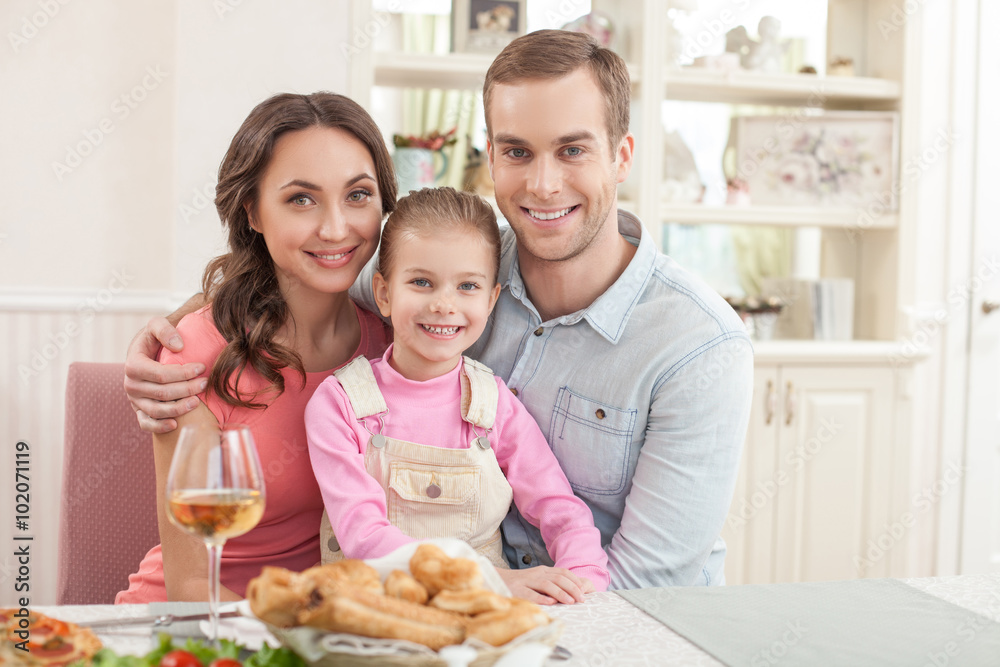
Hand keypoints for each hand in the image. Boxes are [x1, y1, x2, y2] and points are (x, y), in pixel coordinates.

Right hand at [123, 317, 205, 433]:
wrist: (145, 352)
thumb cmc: (153, 339)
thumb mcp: (155, 325)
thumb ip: (164, 329)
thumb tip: (179, 347)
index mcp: (133, 365)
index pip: (160, 374)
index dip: (183, 373)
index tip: (201, 368)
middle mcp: (130, 385)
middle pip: (162, 393)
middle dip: (187, 389)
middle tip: (205, 383)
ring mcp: (134, 400)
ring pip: (156, 410)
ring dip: (178, 408)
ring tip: (197, 401)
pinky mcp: (139, 410)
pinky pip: (146, 423)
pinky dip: (159, 426)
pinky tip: (175, 424)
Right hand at [496, 566, 591, 604]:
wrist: (497, 579)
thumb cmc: (521, 583)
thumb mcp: (537, 580)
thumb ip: (552, 583)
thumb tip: (573, 591)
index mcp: (543, 571)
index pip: (563, 572)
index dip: (575, 581)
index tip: (583, 591)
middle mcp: (536, 573)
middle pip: (558, 578)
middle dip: (572, 588)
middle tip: (581, 599)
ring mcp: (526, 581)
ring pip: (547, 584)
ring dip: (560, 593)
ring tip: (570, 602)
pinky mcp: (517, 590)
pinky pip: (531, 593)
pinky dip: (542, 598)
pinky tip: (551, 603)